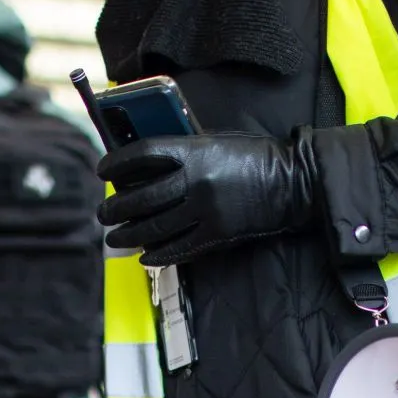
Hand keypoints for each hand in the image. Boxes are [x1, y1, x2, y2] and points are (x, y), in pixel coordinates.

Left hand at [97, 132, 318, 266]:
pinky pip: (179, 248)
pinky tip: (145, 256)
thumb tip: (147, 165)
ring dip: (129, 234)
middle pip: (142, 196)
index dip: (118, 163)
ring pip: (155, 227)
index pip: (143, 154)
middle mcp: (197, 180)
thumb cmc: (257, 157)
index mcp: (196, 150)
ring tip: (114, 237)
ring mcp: (206, 210)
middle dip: (116, 207)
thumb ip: (186, 151)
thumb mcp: (218, 141)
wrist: (294, 182)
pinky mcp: (217, 233)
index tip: (103, 170)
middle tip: (103, 214)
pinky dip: (158, 254)